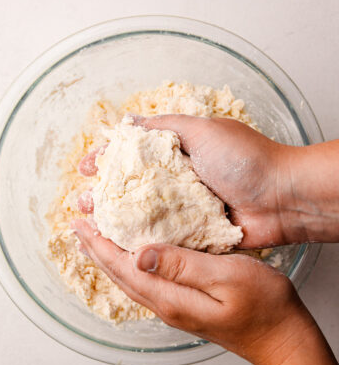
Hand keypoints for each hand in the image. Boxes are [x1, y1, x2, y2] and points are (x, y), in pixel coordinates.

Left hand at [71, 219, 309, 364]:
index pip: (124, 267)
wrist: (281, 337)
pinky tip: (133, 257)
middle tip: (79, 228)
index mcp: (171, 296)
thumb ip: (183, 265)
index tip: (81, 223)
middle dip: (97, 250)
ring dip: (110, 258)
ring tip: (96, 241)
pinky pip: (146, 282)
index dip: (100, 244)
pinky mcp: (184, 304)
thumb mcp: (226, 276)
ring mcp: (174, 307)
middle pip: (120, 275)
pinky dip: (130, 265)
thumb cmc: (263, 305)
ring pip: (130, 279)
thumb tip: (140, 253)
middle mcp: (166, 304)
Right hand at [78, 115, 338, 247]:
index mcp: (179, 152)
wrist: (282, 198)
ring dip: (115, 218)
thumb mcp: (203, 130)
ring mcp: (185, 208)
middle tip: (83, 201)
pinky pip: (163, 236)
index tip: (87, 166)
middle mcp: (178, 179)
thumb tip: (130, 121)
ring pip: (142, 213)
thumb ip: (165, 125)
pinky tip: (118, 244)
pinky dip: (141, 240)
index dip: (108, 158)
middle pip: (132, 186)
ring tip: (92, 221)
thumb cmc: (244, 159)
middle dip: (104, 192)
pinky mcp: (194, 233)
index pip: (134, 154)